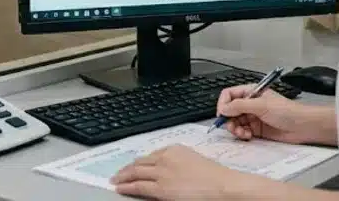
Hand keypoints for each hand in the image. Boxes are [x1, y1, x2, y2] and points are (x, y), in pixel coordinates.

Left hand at [111, 145, 253, 199]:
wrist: (223, 186)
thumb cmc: (216, 178)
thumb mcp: (195, 162)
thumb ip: (179, 164)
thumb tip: (171, 173)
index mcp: (175, 149)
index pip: (151, 155)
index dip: (140, 162)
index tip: (134, 165)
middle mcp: (165, 158)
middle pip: (140, 162)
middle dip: (128, 168)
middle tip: (119, 172)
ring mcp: (161, 172)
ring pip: (135, 173)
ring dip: (123, 176)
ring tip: (115, 180)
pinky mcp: (160, 188)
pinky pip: (138, 186)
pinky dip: (126, 186)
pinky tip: (120, 187)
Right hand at [216, 84, 318, 143]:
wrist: (303, 127)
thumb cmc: (286, 111)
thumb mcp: (261, 105)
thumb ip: (240, 106)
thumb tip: (223, 109)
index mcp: (251, 92)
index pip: (229, 95)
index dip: (223, 104)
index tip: (222, 114)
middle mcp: (250, 104)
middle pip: (230, 110)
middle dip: (229, 119)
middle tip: (232, 127)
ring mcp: (253, 117)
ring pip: (235, 122)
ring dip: (235, 129)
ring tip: (241, 133)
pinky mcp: (257, 130)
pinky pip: (242, 131)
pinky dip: (242, 135)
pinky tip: (247, 136)